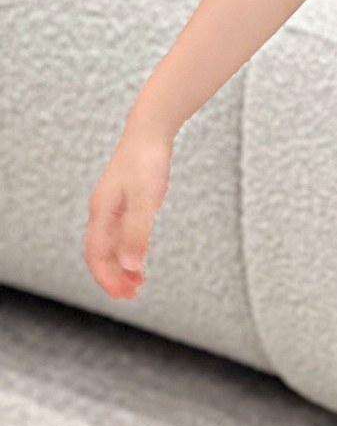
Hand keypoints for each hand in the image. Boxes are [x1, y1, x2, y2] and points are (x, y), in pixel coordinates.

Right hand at [85, 126, 172, 300]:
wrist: (151, 130)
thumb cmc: (147, 161)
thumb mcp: (146, 200)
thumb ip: (138, 232)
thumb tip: (131, 265)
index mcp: (101, 212)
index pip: (97, 254)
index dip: (107, 277)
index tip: (122, 296)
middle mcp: (102, 211)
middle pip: (102, 252)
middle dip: (114, 276)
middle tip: (132, 295)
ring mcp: (112, 205)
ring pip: (111, 243)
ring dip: (122, 264)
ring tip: (138, 282)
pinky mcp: (124, 199)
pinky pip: (120, 232)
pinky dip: (129, 248)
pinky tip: (141, 256)